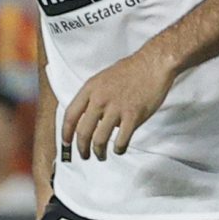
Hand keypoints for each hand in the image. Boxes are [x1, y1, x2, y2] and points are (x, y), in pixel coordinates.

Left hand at [61, 46, 173, 160]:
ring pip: (100, 139)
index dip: (65, 132)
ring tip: (101, 155)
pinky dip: (118, 149)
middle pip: (83, 132)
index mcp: (90, 88)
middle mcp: (100, 99)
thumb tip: (90, 117)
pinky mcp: (133, 116)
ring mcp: (116, 108)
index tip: (66, 143)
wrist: (153, 63)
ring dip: (98, 152)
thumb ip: (94, 96)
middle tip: (84, 155)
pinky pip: (121, 140)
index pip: (70, 115)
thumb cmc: (130, 70)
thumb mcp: (103, 78)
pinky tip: (119, 149)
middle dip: (81, 148)